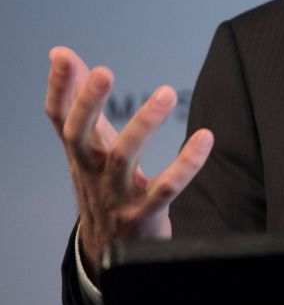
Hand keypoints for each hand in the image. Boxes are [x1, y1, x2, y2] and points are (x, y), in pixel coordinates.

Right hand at [45, 46, 212, 279]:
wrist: (110, 251)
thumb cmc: (102, 185)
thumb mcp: (90, 144)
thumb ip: (80, 101)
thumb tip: (61, 53)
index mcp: (80, 153)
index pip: (60, 118)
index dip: (59, 88)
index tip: (63, 57)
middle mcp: (91, 173)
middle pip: (80, 137)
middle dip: (89, 104)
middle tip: (104, 71)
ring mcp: (116, 196)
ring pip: (123, 159)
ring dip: (143, 125)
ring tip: (166, 93)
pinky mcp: (144, 216)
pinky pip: (165, 189)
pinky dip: (186, 165)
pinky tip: (204, 139)